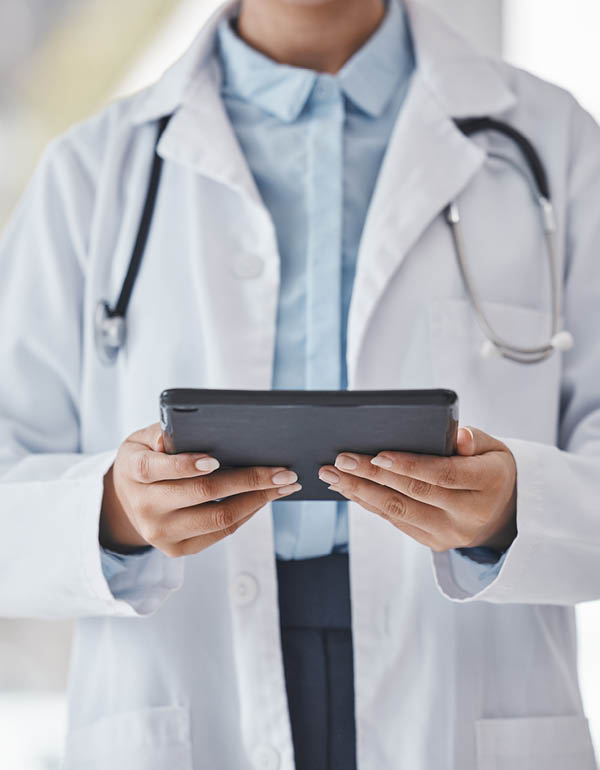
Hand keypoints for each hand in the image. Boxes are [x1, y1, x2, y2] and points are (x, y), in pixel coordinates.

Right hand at [100, 423, 300, 556]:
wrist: (127, 500)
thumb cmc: (145, 458)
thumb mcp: (141, 439)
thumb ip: (158, 433)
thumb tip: (171, 437)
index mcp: (133, 472)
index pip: (156, 469)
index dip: (185, 465)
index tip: (215, 459)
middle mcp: (146, 507)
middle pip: (202, 493)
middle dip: (248, 480)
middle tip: (282, 471)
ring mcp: (161, 532)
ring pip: (218, 519)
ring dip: (258, 500)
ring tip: (284, 485)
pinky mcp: (177, 549)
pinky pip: (220, 533)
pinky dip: (247, 513)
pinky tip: (264, 498)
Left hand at [318, 427, 516, 552]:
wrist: (506, 513)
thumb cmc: (491, 468)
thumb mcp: (496, 448)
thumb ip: (475, 439)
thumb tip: (459, 437)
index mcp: (488, 484)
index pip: (444, 475)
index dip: (410, 466)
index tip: (377, 455)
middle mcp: (469, 514)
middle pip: (413, 493)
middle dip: (372, 476)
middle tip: (340, 460)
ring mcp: (450, 533)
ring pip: (399, 511)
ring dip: (360, 492)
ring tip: (332, 475)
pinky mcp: (434, 542)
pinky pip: (396, 521)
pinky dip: (369, 504)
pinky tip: (348, 489)